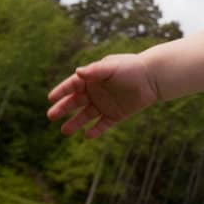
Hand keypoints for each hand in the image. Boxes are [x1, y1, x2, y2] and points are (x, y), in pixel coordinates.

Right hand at [46, 52, 160, 139]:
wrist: (153, 78)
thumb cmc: (132, 68)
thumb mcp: (112, 67)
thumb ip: (95, 71)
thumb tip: (77, 72)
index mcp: (93, 78)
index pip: (72, 85)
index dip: (61, 91)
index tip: (50, 98)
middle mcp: (96, 92)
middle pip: (75, 102)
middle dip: (63, 108)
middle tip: (50, 116)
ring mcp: (105, 104)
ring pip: (86, 116)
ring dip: (75, 123)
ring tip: (64, 131)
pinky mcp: (116, 115)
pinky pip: (103, 125)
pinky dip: (95, 131)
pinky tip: (87, 136)